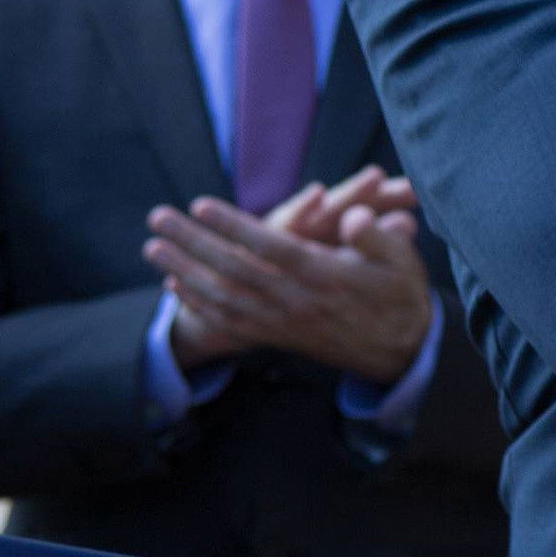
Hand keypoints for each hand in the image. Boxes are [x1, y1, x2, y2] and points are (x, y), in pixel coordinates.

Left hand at [145, 169, 434, 386]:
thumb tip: (352, 215)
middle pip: (233, 270)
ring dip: (183, 271)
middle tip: (158, 217)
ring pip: (222, 296)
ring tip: (153, 248)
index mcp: (326, 277)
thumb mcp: (402, 260)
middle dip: (192, 242)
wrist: (397, 351)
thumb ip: (375, 236)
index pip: (270, 248)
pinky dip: (199, 303)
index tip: (200, 205)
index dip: (233, 227)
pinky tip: (176, 285)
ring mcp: (282, 321)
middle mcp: (296, 301)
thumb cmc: (399, 294)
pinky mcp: (275, 335)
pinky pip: (229, 321)